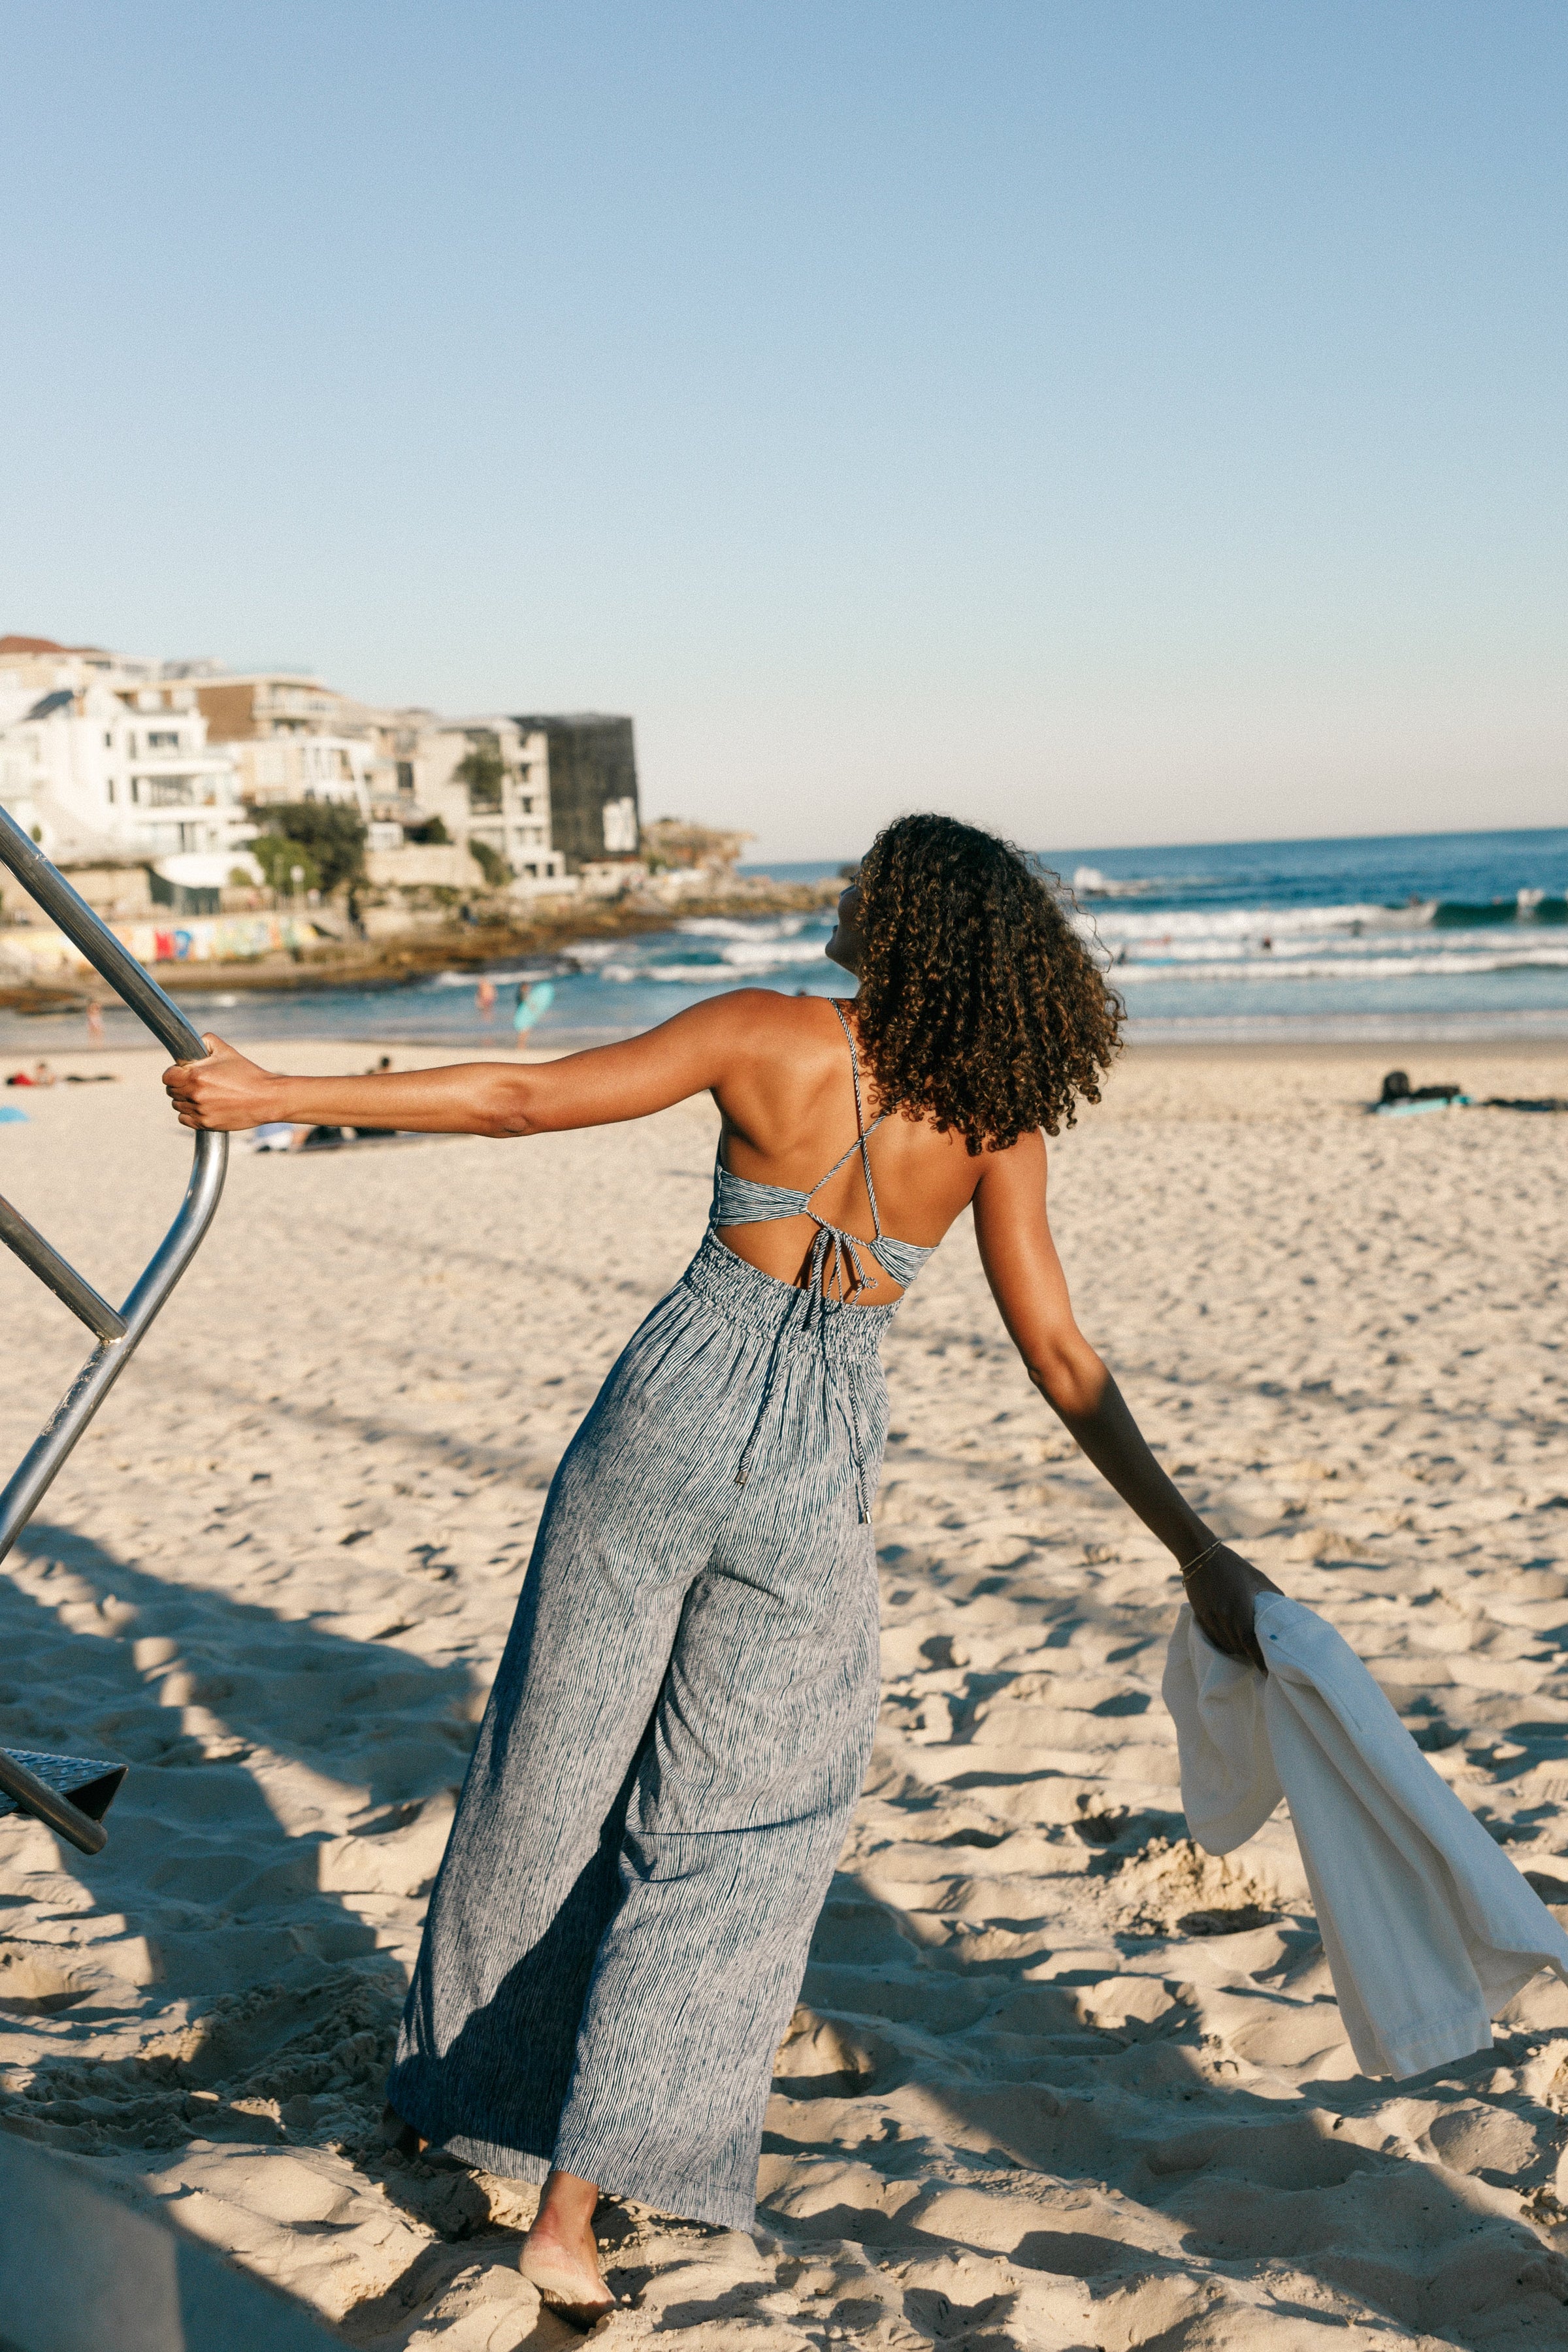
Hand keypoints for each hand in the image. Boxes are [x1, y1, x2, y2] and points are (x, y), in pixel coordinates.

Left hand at [162, 1035, 280, 1130]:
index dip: (174, 1072)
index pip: (167, 1076)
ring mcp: (200, 1111)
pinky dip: (190, 1113)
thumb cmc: (248, 1074)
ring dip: (185, 1099)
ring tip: (202, 1094)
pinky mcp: (206, 1124)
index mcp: (196, 1075)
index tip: (182, 1072)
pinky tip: (203, 1106)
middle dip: (180, 1085)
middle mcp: (195, 1094)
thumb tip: (194, 1042)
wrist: (266, 1099)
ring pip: (178, 1105)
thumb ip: (206, 1042)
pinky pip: (184, 1119)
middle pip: (171, 1091)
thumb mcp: (227, 1051)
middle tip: (196, 1082)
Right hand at [1181, 1545, 1282, 1673]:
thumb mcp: (1259, 1579)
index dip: (1259, 1661)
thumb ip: (1273, 1597)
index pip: (1251, 1645)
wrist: (1201, 1555)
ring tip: (1245, 1651)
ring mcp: (1210, 1618)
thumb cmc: (1235, 1566)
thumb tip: (1286, 1612)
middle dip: (1249, 1656)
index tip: (1267, 1673)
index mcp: (1241, 1610)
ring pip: (1224, 1645)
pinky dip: (1223, 1642)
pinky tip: (1230, 1640)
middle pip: (1238, 1648)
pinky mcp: (1200, 1616)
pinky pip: (1213, 1638)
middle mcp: (1225, 1618)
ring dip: (1236, 1650)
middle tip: (1260, 1659)